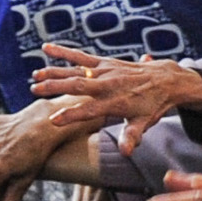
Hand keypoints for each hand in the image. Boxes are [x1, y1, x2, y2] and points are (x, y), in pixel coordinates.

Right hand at [28, 44, 201, 149]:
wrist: (166, 80)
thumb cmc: (153, 105)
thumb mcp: (144, 123)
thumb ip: (132, 136)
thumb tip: (126, 152)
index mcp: (115, 102)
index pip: (89, 111)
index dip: (71, 116)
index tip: (53, 121)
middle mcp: (108, 84)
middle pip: (77, 85)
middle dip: (55, 88)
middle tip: (35, 91)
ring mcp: (105, 70)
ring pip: (75, 69)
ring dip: (54, 71)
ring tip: (35, 76)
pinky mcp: (105, 61)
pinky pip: (81, 55)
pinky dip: (64, 51)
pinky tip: (46, 47)